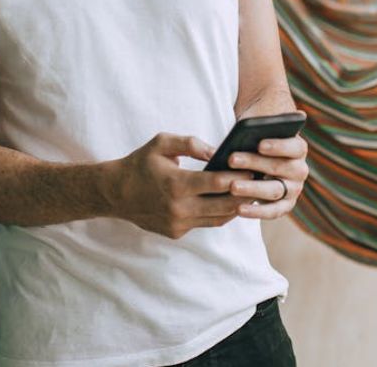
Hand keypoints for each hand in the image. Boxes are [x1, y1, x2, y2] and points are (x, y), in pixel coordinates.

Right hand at [109, 133, 252, 238]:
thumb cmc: (140, 163)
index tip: (255, 169)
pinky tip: (229, 203)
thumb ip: (191, 143)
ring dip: (236, 208)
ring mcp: (178, 223)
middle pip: (224, 205)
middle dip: (245, 195)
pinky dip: (219, 214)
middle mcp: (179, 208)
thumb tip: (217, 151)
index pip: (217, 183)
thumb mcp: (162, 143)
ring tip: (250, 194)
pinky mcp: (176, 232)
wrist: (115, 193)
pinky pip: (205, 224)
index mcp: (176, 184)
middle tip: (262, 184)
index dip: (239, 177)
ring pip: (218, 219)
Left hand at [225, 134, 308, 219]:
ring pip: (275, 190)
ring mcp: (294, 190)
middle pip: (280, 167)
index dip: (279, 146)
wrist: (259, 164)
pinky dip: (256, 212)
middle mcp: (300, 170)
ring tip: (233, 186)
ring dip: (253, 188)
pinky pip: (273, 211)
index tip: (260, 145)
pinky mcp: (285, 206)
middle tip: (231, 159)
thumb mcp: (257, 133)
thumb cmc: (256, 143)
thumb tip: (239, 136)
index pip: (295, 147)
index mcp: (298, 149)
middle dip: (254, 163)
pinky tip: (239, 209)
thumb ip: (255, 130)